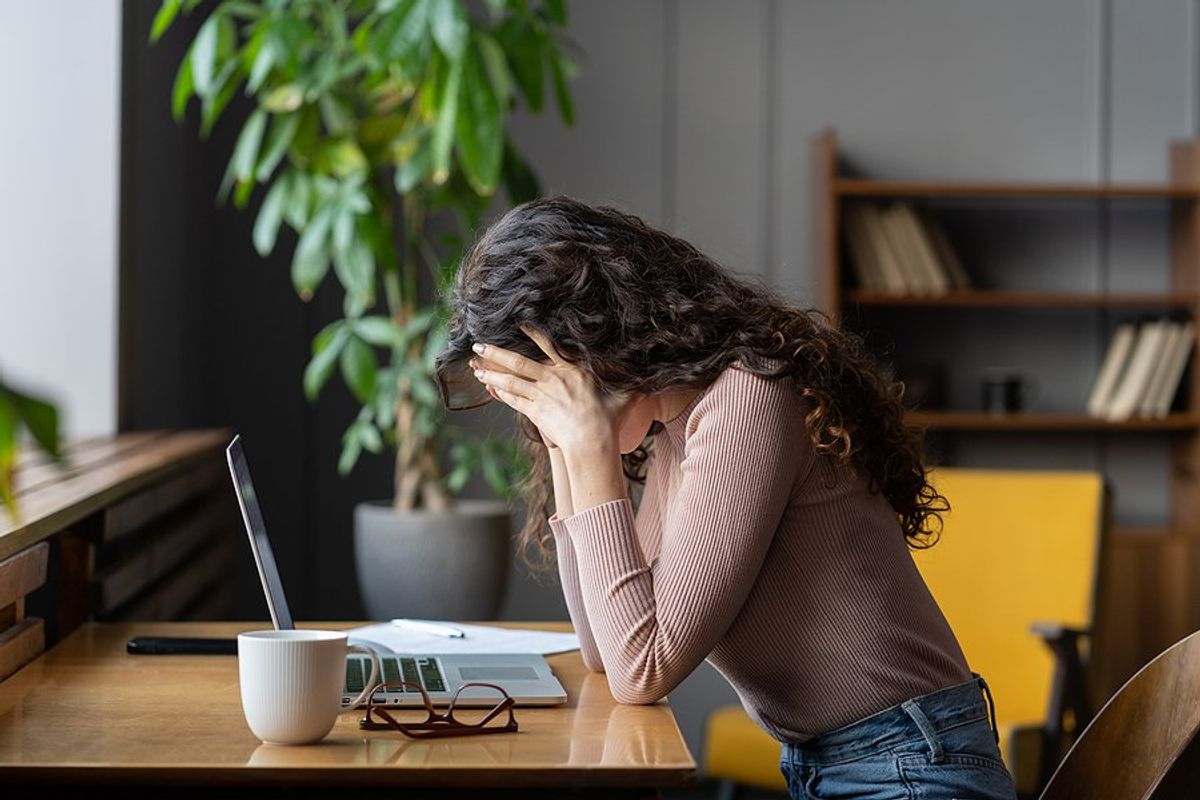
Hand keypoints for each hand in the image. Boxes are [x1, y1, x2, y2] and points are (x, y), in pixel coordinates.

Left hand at [469, 323, 625, 455]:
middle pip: (518, 361)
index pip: (549, 346)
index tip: (518, 323)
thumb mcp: (624, 396)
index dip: (532, 333)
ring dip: (490, 372)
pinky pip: (512, 399)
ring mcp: (541, 395)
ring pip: (510, 380)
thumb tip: (653, 373)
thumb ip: (632, 382)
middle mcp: (552, 378)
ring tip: (475, 366)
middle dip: (496, 351)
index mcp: (572, 370)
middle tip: (478, 343)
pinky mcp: (534, 412)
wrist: (593, 441)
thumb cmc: (610, 419)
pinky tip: (488, 386)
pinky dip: (499, 391)